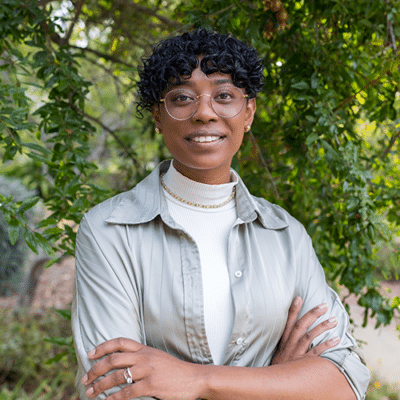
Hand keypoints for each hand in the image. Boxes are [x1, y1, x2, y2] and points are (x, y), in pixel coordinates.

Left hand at [81, 338, 203, 399]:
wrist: (194, 377)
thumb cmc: (173, 370)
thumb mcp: (156, 358)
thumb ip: (140, 358)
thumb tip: (121, 365)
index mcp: (144, 349)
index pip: (120, 342)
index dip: (102, 346)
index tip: (90, 354)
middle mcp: (144, 357)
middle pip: (113, 359)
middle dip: (96, 369)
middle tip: (85, 378)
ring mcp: (148, 370)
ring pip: (117, 376)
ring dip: (100, 385)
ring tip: (91, 392)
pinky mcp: (152, 385)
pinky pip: (127, 392)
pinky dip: (114, 398)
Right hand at [270, 297, 339, 364]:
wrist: (275, 383)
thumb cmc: (279, 367)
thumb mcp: (279, 352)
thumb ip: (286, 342)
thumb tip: (293, 332)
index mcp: (284, 340)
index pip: (288, 321)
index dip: (293, 309)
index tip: (299, 297)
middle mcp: (290, 344)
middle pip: (301, 325)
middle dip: (312, 314)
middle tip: (324, 305)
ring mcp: (297, 353)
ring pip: (310, 336)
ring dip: (322, 327)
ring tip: (334, 320)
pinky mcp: (305, 363)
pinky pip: (317, 352)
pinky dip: (327, 345)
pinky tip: (336, 339)